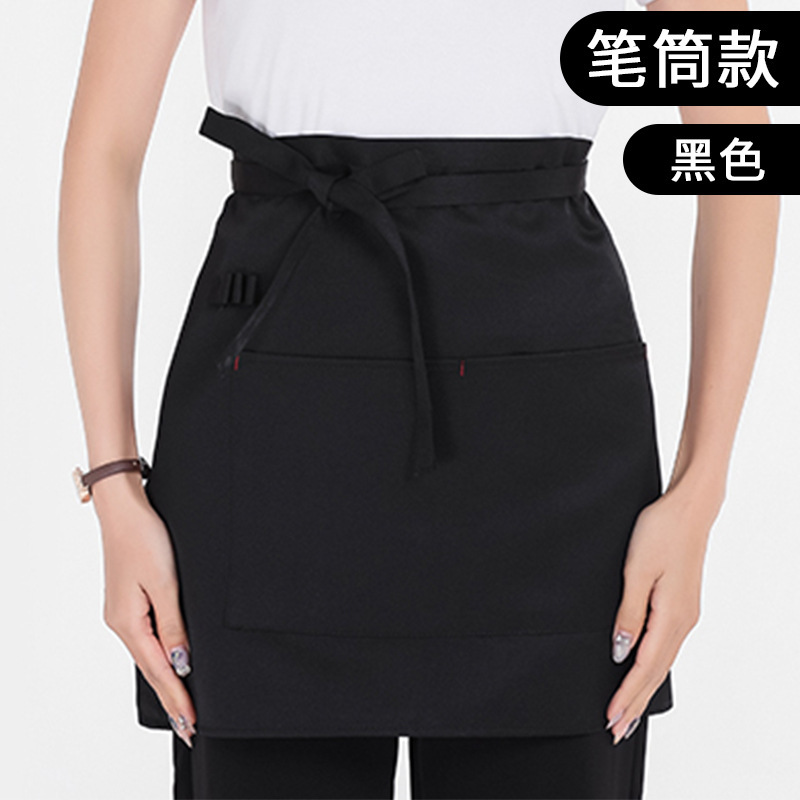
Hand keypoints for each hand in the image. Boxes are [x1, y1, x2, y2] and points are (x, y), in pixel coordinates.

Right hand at [92, 472, 195, 747]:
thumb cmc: (145, 539)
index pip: (158, 670)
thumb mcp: (165, 583)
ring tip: (184, 705)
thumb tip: (180, 661)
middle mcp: (122, 623)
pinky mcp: (130, 601)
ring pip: (149, 654)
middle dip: (172, 697)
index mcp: (128, 622)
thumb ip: (174, 624)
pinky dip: (161, 657)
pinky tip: (170, 664)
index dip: (177, 697)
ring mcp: (124, 613)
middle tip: (191, 726)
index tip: (192, 722)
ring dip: (168, 678)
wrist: (125, 510)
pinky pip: (147, 638)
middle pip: (151, 668)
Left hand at [605, 476, 722, 744]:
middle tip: (616, 731)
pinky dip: (652, 668)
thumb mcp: (636, 570)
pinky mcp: (681, 605)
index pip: (644, 667)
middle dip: (635, 704)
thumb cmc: (661, 532)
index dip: (626, 695)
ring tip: (628, 713)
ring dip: (643, 689)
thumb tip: (621, 651)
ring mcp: (684, 615)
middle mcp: (682, 622)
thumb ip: (628, 613)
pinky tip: (644, 674)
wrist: (688, 509)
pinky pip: (665, 647)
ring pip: (661, 662)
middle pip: (655, 673)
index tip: (610, 719)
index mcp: (671, 617)